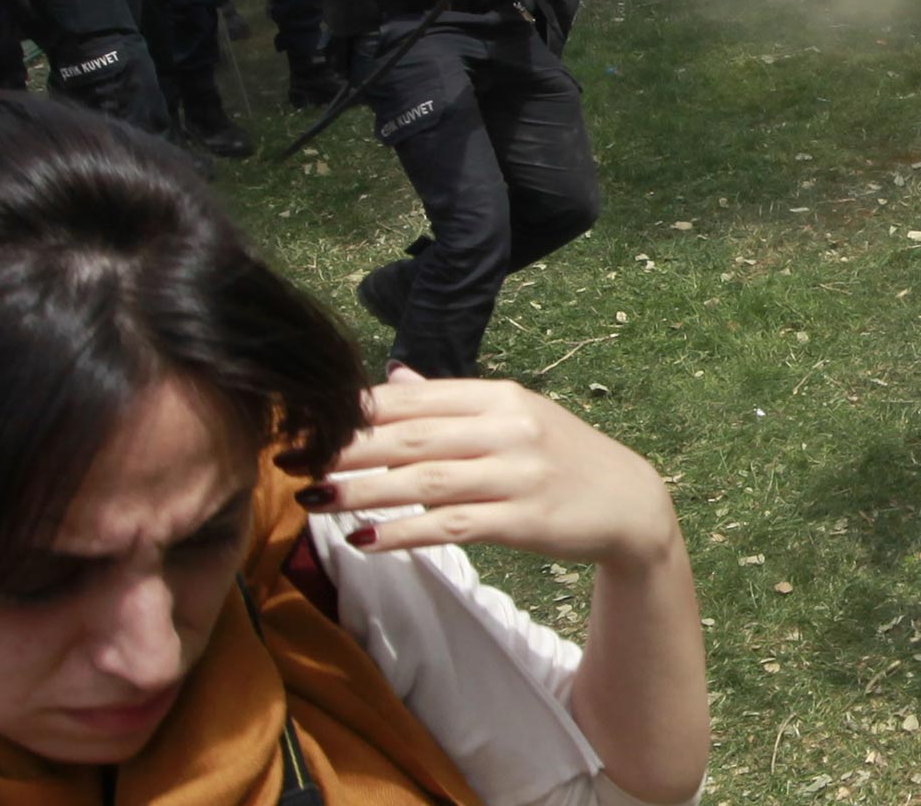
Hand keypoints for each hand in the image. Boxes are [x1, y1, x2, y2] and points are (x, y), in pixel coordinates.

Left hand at [298, 377, 681, 572]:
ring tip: (313, 500)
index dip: (355, 411)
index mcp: (496, 395)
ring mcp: (514, 475)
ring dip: (361, 493)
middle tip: (291, 461)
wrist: (629, 502)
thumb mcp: (513, 415)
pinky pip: (450, 526)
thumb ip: (449, 402)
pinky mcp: (521, 521)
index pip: (412, 399)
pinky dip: (404, 533)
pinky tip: (366, 540)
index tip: (306, 422)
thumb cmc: (560, 455)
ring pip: (422, 482)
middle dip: (344, 450)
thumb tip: (391, 381)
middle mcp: (504, 428)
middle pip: (409, 437)